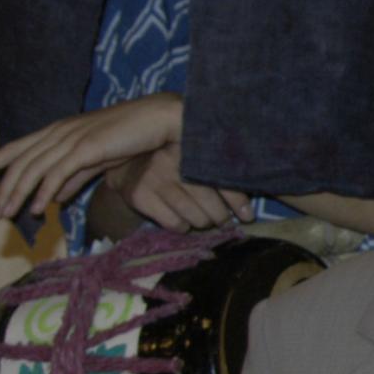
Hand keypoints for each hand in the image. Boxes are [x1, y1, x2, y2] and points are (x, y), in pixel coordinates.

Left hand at [0, 93, 193, 222]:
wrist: (158, 120)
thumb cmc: (131, 137)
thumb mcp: (96, 159)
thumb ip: (73, 176)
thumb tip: (53, 197)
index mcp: (58, 131)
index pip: (17, 147)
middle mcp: (58, 132)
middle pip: (21, 163)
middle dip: (3, 189)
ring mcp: (70, 139)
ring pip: (34, 169)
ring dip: (18, 194)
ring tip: (7, 216)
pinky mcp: (85, 148)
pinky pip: (58, 173)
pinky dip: (44, 192)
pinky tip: (38, 209)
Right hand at [99, 142, 253, 233]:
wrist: (124, 165)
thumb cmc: (171, 162)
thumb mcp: (192, 157)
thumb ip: (219, 170)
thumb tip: (249, 206)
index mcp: (189, 146)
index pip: (222, 180)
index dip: (238, 201)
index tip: (247, 216)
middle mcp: (171, 160)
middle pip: (210, 203)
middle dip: (220, 216)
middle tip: (221, 219)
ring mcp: (154, 178)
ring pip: (194, 217)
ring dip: (203, 222)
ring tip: (204, 219)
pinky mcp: (140, 196)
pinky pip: (174, 224)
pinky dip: (183, 226)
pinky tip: (182, 219)